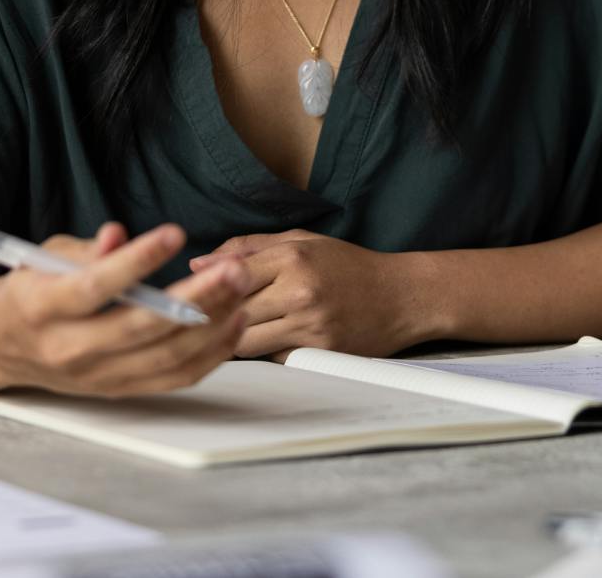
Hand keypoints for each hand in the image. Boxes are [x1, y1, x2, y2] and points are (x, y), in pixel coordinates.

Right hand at [0, 222, 250, 395]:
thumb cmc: (28, 291)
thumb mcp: (41, 259)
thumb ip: (83, 249)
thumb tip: (117, 234)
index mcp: (42, 308)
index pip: (94, 286)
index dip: (136, 261)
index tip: (175, 233)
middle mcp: (69, 349)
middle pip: (140, 327)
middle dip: (195, 298)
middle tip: (232, 268)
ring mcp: (95, 376)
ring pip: (164, 357)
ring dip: (212, 324)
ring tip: (241, 288)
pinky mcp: (116, 391)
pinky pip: (173, 378)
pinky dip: (210, 354)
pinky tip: (234, 321)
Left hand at [190, 230, 424, 357]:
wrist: (402, 296)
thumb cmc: (349, 266)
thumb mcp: (303, 242)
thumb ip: (249, 247)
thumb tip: (199, 261)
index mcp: (293, 257)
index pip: (229, 276)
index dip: (210, 288)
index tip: (201, 293)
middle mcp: (300, 290)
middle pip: (232, 313)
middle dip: (220, 316)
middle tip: (215, 316)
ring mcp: (310, 325)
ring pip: (245, 342)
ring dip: (239, 338)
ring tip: (247, 326)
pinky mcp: (319, 352)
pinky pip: (272, 359)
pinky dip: (267, 352)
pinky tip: (278, 338)